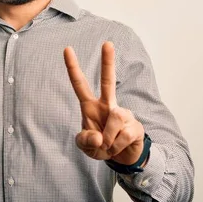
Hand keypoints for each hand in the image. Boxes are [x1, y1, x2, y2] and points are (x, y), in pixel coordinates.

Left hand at [64, 42, 145, 165]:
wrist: (122, 158)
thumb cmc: (100, 146)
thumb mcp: (85, 147)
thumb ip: (85, 141)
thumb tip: (98, 137)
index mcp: (90, 106)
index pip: (80, 84)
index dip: (73, 68)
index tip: (67, 49)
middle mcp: (108, 105)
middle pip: (108, 80)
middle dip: (108, 62)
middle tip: (107, 43)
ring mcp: (123, 113)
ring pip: (115, 118)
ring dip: (109, 139)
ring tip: (108, 145)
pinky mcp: (135, 125)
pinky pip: (124, 134)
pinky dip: (117, 146)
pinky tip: (119, 146)